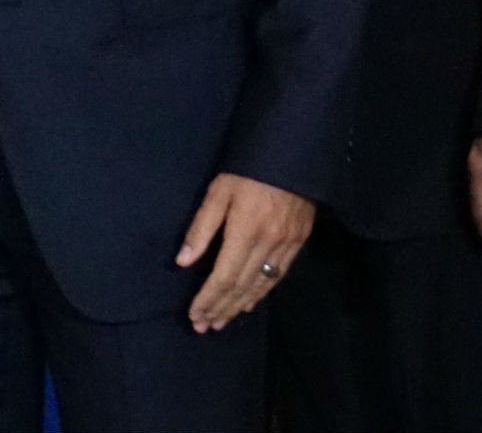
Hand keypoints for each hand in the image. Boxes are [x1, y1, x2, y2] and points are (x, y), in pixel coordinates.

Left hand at [175, 172, 311, 331]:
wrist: (292, 155)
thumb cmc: (247, 170)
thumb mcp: (218, 192)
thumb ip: (201, 228)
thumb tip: (183, 261)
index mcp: (245, 231)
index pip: (224, 276)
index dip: (208, 299)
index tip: (194, 315)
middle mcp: (268, 244)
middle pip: (241, 286)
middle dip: (220, 308)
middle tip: (203, 326)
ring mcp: (287, 245)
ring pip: (261, 286)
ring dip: (238, 306)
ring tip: (220, 322)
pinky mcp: (298, 242)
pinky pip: (277, 276)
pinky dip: (260, 293)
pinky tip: (248, 304)